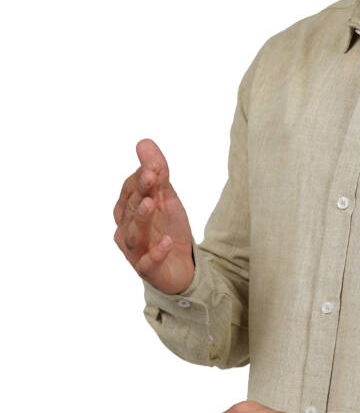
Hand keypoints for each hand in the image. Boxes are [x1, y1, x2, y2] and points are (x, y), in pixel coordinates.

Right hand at [113, 138, 194, 293]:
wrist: (182, 266)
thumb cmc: (167, 229)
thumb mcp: (167, 198)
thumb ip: (157, 172)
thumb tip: (144, 142)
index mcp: (127, 211)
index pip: (130, 190)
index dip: (141, 177)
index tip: (154, 165)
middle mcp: (125, 230)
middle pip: (131, 209)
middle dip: (140, 191)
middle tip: (152, 175)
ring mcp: (135, 251)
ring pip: (133, 234)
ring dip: (141, 218)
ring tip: (152, 203)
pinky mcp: (147, 270)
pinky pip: (148, 262)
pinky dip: (156, 252)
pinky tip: (167, 242)